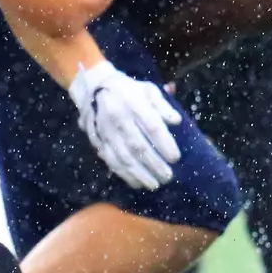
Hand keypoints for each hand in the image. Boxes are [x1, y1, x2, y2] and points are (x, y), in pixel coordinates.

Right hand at [68, 60, 182, 189]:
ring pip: (124, 157)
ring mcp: (106, 131)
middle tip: (168, 177)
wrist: (94, 88)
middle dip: (154, 164)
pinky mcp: (98, 141)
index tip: (175, 158)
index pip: (151, 126)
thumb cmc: (129, 91)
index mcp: (133, 103)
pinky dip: (125, 175)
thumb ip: (163, 105)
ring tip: (155, 184)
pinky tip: (137, 183)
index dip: (164, 144)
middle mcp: (118, 118)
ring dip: (140, 174)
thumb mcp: (148, 90)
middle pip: (138, 145)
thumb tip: (176, 121)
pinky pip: (111, 161)